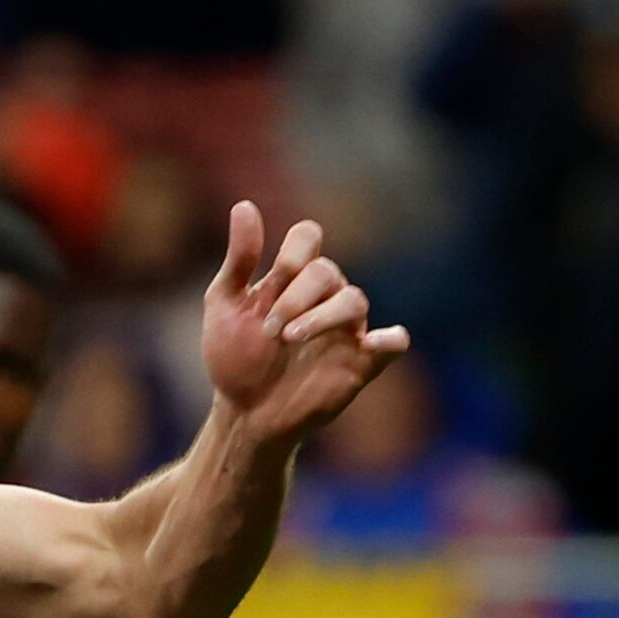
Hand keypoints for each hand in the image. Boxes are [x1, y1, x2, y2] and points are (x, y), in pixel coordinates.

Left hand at [198, 203, 409, 445]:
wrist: (244, 413)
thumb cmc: (234, 356)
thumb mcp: (225, 304)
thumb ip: (239, 259)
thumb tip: (244, 204)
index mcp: (294, 277)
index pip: (308, 238)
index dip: (291, 254)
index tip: (266, 288)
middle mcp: (324, 296)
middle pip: (327, 270)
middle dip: (295, 297)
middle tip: (270, 331)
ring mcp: (346, 329)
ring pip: (355, 299)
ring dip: (322, 316)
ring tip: (290, 340)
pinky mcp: (361, 363)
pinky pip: (394, 343)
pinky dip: (391, 339)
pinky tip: (375, 342)